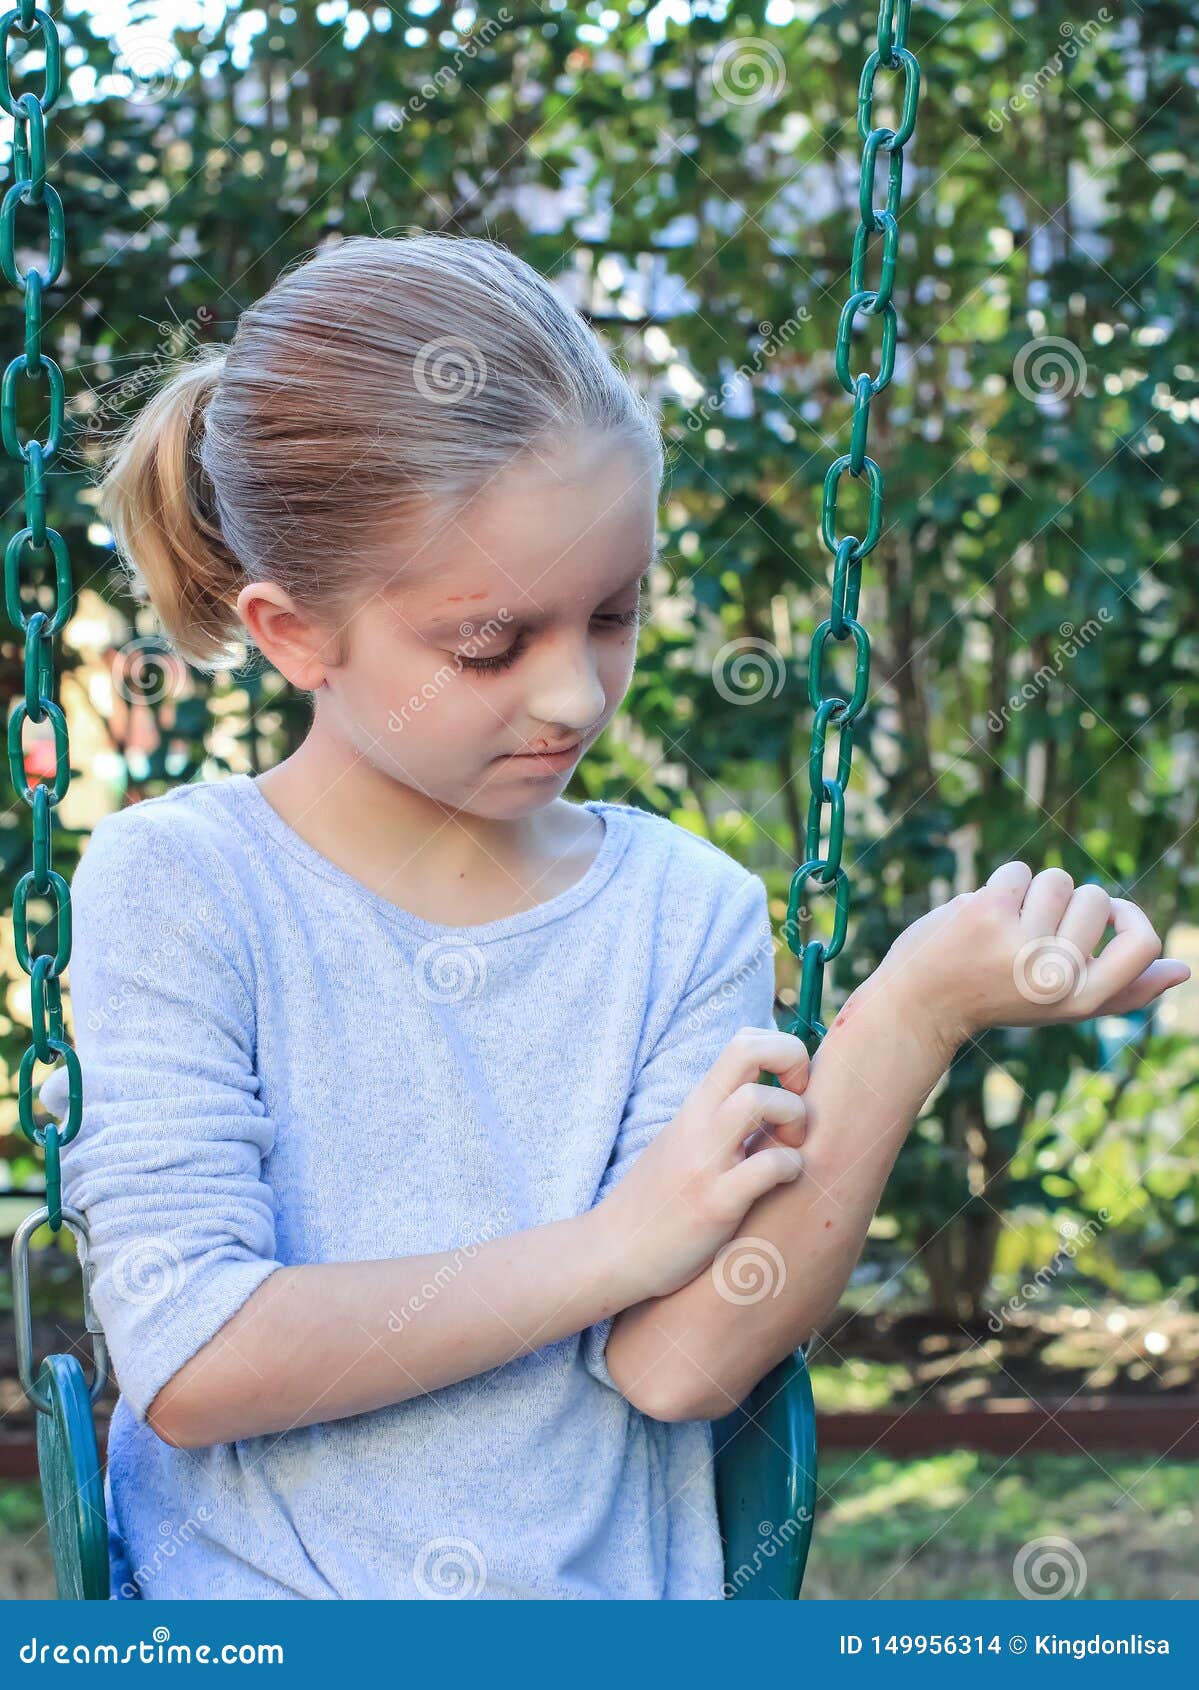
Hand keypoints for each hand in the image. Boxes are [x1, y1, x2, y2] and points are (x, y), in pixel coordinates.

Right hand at [596, 1028, 809, 1302]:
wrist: (613, 1251)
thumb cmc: (660, 1199)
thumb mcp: (688, 1141)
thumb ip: (723, 1116)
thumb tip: (772, 1099)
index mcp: (697, 1104)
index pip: (745, 1039)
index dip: (783, 1052)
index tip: (793, 1089)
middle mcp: (699, 1121)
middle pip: (750, 1049)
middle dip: (792, 1060)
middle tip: (799, 1103)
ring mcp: (705, 1160)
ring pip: (759, 1100)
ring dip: (794, 1117)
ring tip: (792, 1148)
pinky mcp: (714, 1204)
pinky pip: (766, 1167)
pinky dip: (790, 1168)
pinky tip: (784, 1183)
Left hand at [875, 862, 1189, 1048]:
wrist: (920, 1004)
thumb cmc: (999, 998)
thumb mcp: (1065, 1004)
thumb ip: (1124, 989)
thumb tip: (1182, 970)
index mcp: (1081, 999)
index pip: (1142, 946)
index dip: (1129, 918)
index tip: (1110, 916)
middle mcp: (1056, 975)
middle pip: (1096, 899)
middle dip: (1067, 903)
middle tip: (1028, 935)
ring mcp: (1022, 944)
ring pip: (1057, 880)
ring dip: (1032, 893)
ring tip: (1002, 927)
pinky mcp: (989, 914)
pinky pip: (1018, 870)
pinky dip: (1000, 885)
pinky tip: (979, 915)